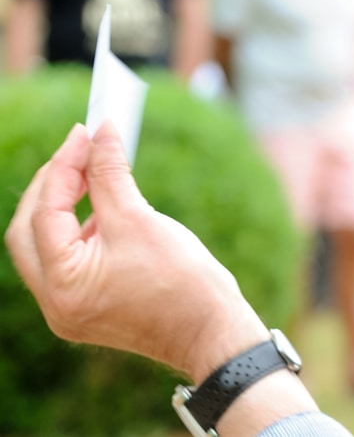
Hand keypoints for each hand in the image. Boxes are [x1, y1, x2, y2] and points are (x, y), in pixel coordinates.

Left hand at [4, 122, 268, 383]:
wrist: (212, 332)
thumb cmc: (183, 281)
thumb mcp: (141, 219)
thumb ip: (111, 174)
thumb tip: (100, 132)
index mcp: (62, 284)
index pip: (46, 212)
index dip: (64, 166)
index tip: (86, 132)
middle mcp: (54, 303)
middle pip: (29, 231)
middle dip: (51, 186)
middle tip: (79, 151)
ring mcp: (67, 310)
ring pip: (44, 246)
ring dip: (62, 207)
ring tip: (91, 175)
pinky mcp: (85, 308)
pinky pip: (65, 261)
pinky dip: (77, 231)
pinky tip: (102, 210)